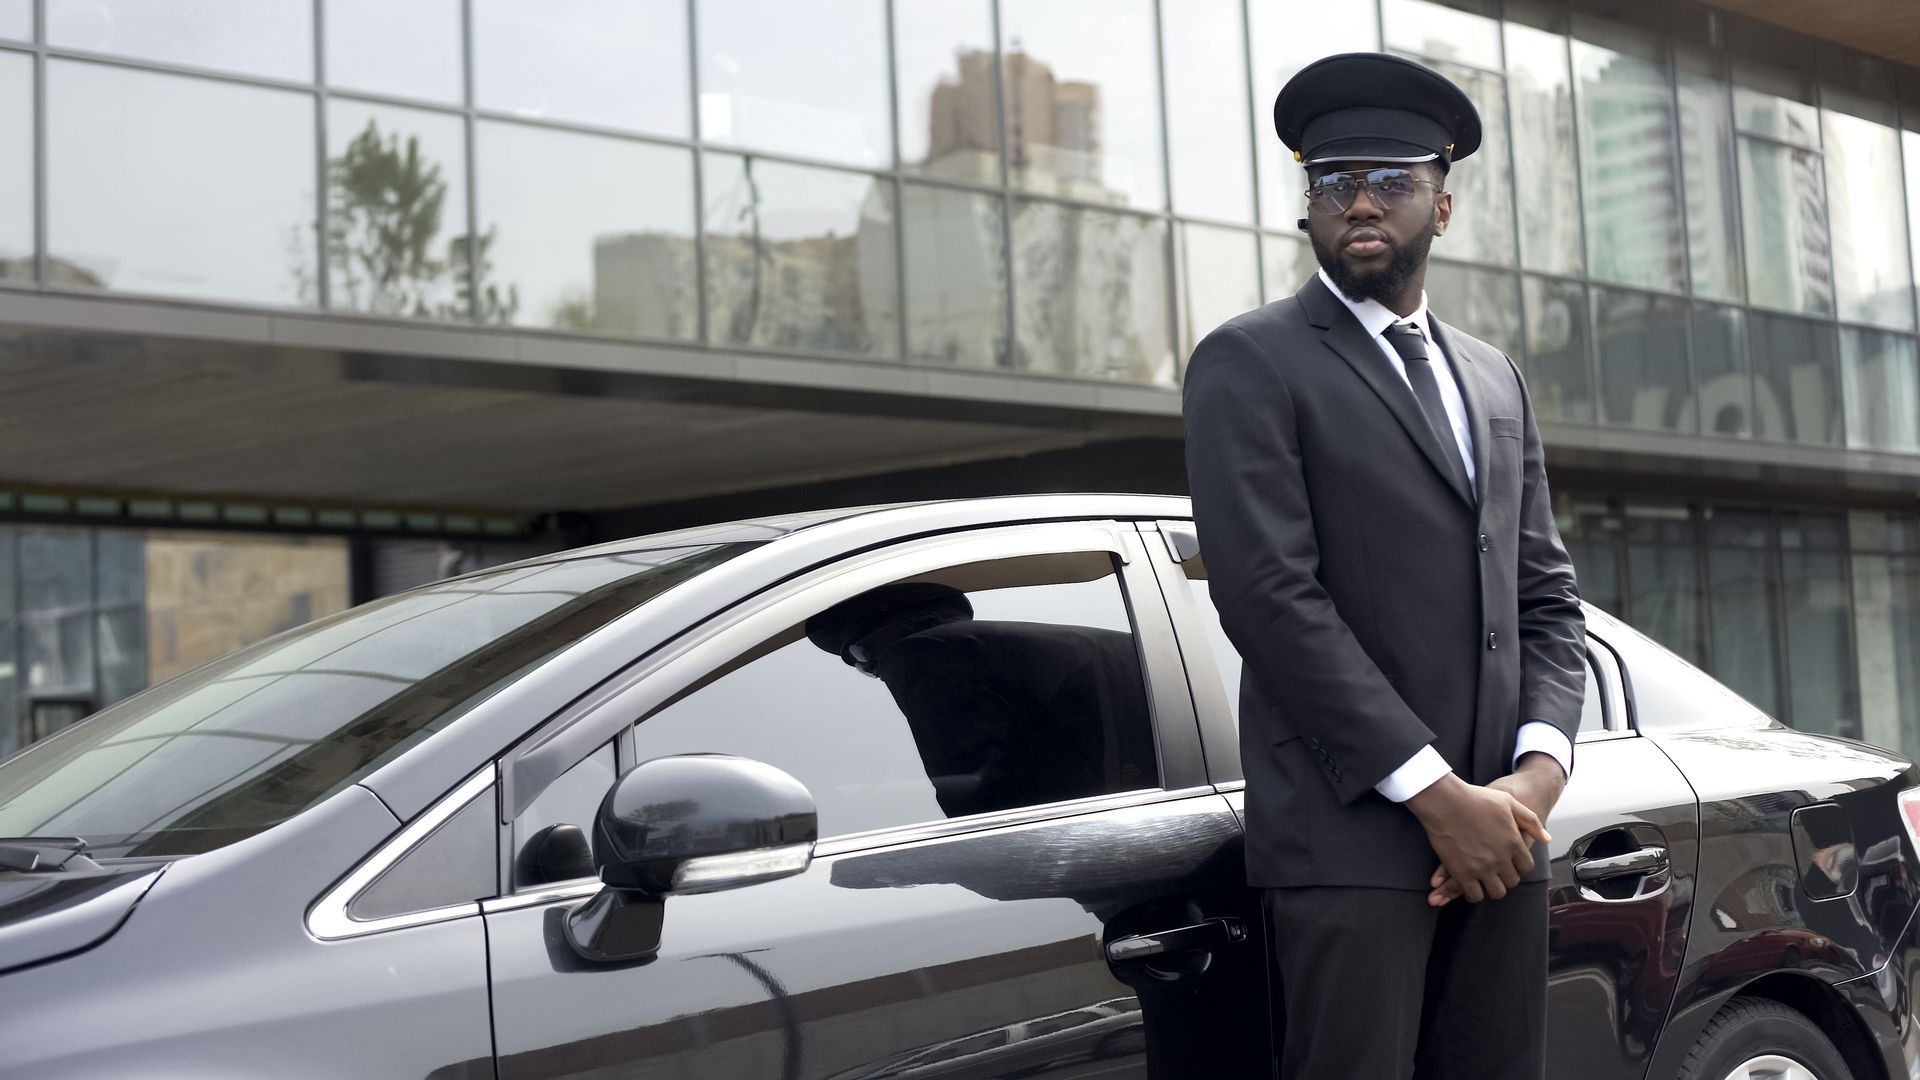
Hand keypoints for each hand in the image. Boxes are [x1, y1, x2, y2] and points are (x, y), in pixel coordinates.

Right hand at [1428, 754, 1564, 905]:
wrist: (1446, 802)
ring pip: (1496, 892)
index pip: (1526, 866)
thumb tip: (1546, 839)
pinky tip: (1470, 886)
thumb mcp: (1509, 802)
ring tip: (1485, 881)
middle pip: (1512, 881)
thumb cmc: (1475, 799)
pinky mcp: (1462, 873)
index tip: (1510, 862)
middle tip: (1496, 872)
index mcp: (1514, 843)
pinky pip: (1475, 894)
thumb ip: (1531, 821)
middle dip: (1506, 877)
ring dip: (1492, 888)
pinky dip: (1474, 893)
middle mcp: (1501, 859)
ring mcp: (1482, 868)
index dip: (1519, 865)